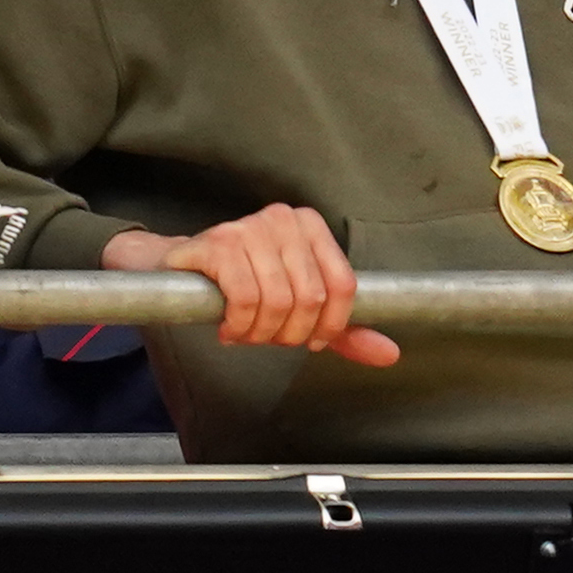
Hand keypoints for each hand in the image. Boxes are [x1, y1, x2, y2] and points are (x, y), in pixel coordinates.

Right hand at [106, 204, 403, 364]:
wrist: (184, 269)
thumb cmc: (248, 285)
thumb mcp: (301, 304)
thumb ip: (344, 329)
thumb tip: (389, 354)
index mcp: (311, 226)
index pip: (343, 286)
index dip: (329, 325)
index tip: (310, 339)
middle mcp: (284, 219)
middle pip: (310, 298)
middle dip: (289, 333)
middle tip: (267, 337)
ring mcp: (250, 227)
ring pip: (278, 301)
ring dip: (260, 333)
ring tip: (245, 332)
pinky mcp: (218, 244)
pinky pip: (245, 298)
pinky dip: (239, 325)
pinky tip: (228, 328)